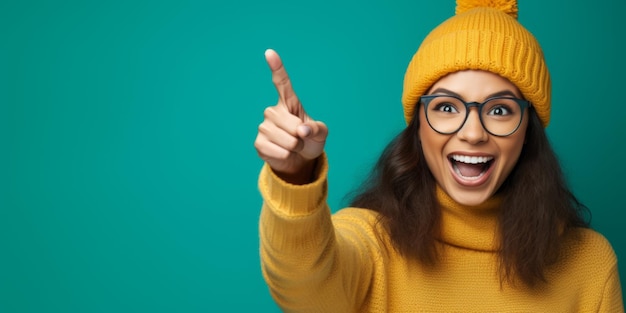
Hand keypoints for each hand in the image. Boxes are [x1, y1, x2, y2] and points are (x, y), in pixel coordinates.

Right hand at [254, 49, 327, 183]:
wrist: (299, 160)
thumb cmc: (310, 141)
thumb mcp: (321, 133)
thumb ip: (316, 129)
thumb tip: (301, 131)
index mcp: (289, 103)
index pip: (282, 83)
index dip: (277, 68)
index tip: (270, 53)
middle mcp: (273, 112)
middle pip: (291, 124)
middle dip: (300, 136)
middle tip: (300, 139)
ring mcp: (264, 127)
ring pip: (286, 140)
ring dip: (295, 148)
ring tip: (293, 147)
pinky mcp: (259, 143)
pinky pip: (278, 151)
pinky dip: (286, 156)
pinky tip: (284, 153)